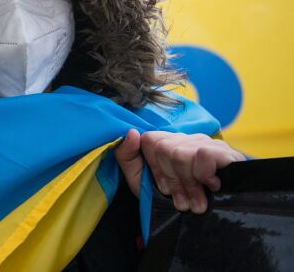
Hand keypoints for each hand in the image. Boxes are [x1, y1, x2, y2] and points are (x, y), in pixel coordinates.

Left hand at [114, 129, 245, 213]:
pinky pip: (206, 154)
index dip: (155, 168)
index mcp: (170, 143)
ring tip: (196, 204)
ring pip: (183, 153)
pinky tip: (212, 187)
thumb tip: (132, 132)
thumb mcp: (141, 182)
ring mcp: (209, 143)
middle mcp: (189, 139)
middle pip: (165, 148)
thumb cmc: (172, 201)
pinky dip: (204, 174)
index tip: (163, 189)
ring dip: (188, 184)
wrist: (213, 226)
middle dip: (172, 180)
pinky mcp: (228, 153)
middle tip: (181, 202)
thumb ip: (128, 157)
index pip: (151, 140)